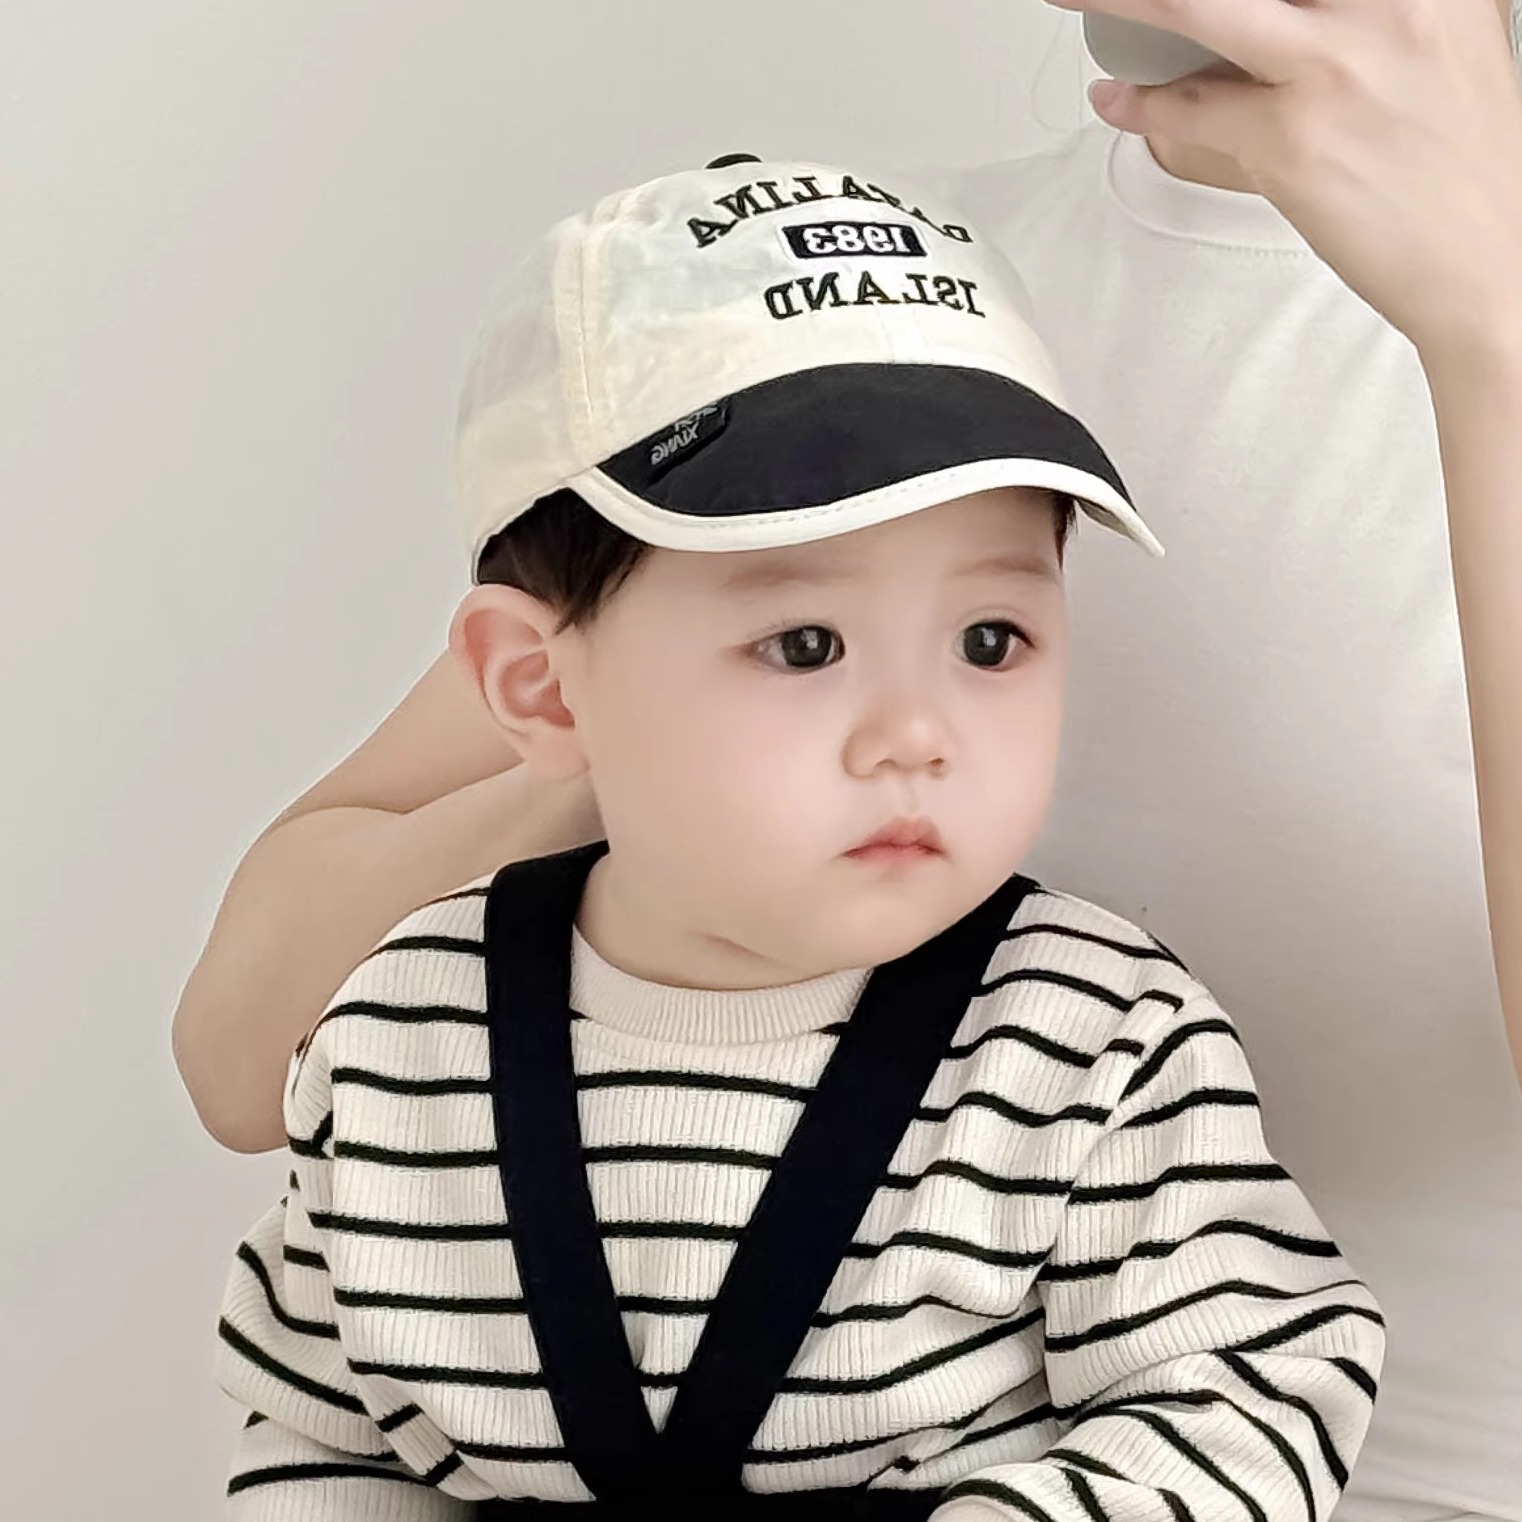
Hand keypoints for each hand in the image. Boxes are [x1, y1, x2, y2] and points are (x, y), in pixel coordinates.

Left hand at [1045, 0, 1521, 359]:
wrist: (1490, 262)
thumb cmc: (1457, 163)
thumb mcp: (1441, 42)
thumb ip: (1377, 9)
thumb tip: (1286, 11)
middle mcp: (1390, 0)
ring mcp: (1337, 66)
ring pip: (1197, 6)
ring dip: (1122, 0)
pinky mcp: (1294, 139)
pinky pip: (1192, 110)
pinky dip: (1142, 107)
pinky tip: (1117, 101)